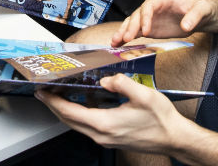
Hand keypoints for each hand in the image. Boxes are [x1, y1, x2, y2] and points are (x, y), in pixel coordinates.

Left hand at [35, 73, 192, 154]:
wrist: (175, 138)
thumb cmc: (162, 120)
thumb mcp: (143, 95)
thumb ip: (121, 83)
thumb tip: (105, 79)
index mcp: (105, 124)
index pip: (69, 112)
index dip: (52, 101)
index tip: (42, 91)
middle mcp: (102, 134)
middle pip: (68, 120)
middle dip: (53, 105)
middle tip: (43, 91)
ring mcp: (106, 138)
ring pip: (77, 124)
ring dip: (65, 110)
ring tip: (58, 95)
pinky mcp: (111, 138)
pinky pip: (88, 126)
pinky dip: (79, 114)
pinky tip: (83, 102)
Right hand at [113, 0, 217, 45]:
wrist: (200, 17)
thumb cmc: (201, 10)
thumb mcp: (201, 11)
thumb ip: (194, 17)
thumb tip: (186, 26)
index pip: (149, 6)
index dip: (145, 18)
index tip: (145, 31)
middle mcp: (152, 7)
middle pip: (137, 15)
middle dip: (130, 26)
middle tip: (125, 39)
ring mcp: (149, 18)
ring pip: (132, 23)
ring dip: (123, 32)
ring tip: (114, 42)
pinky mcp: (148, 28)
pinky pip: (135, 32)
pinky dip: (126, 37)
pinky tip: (118, 45)